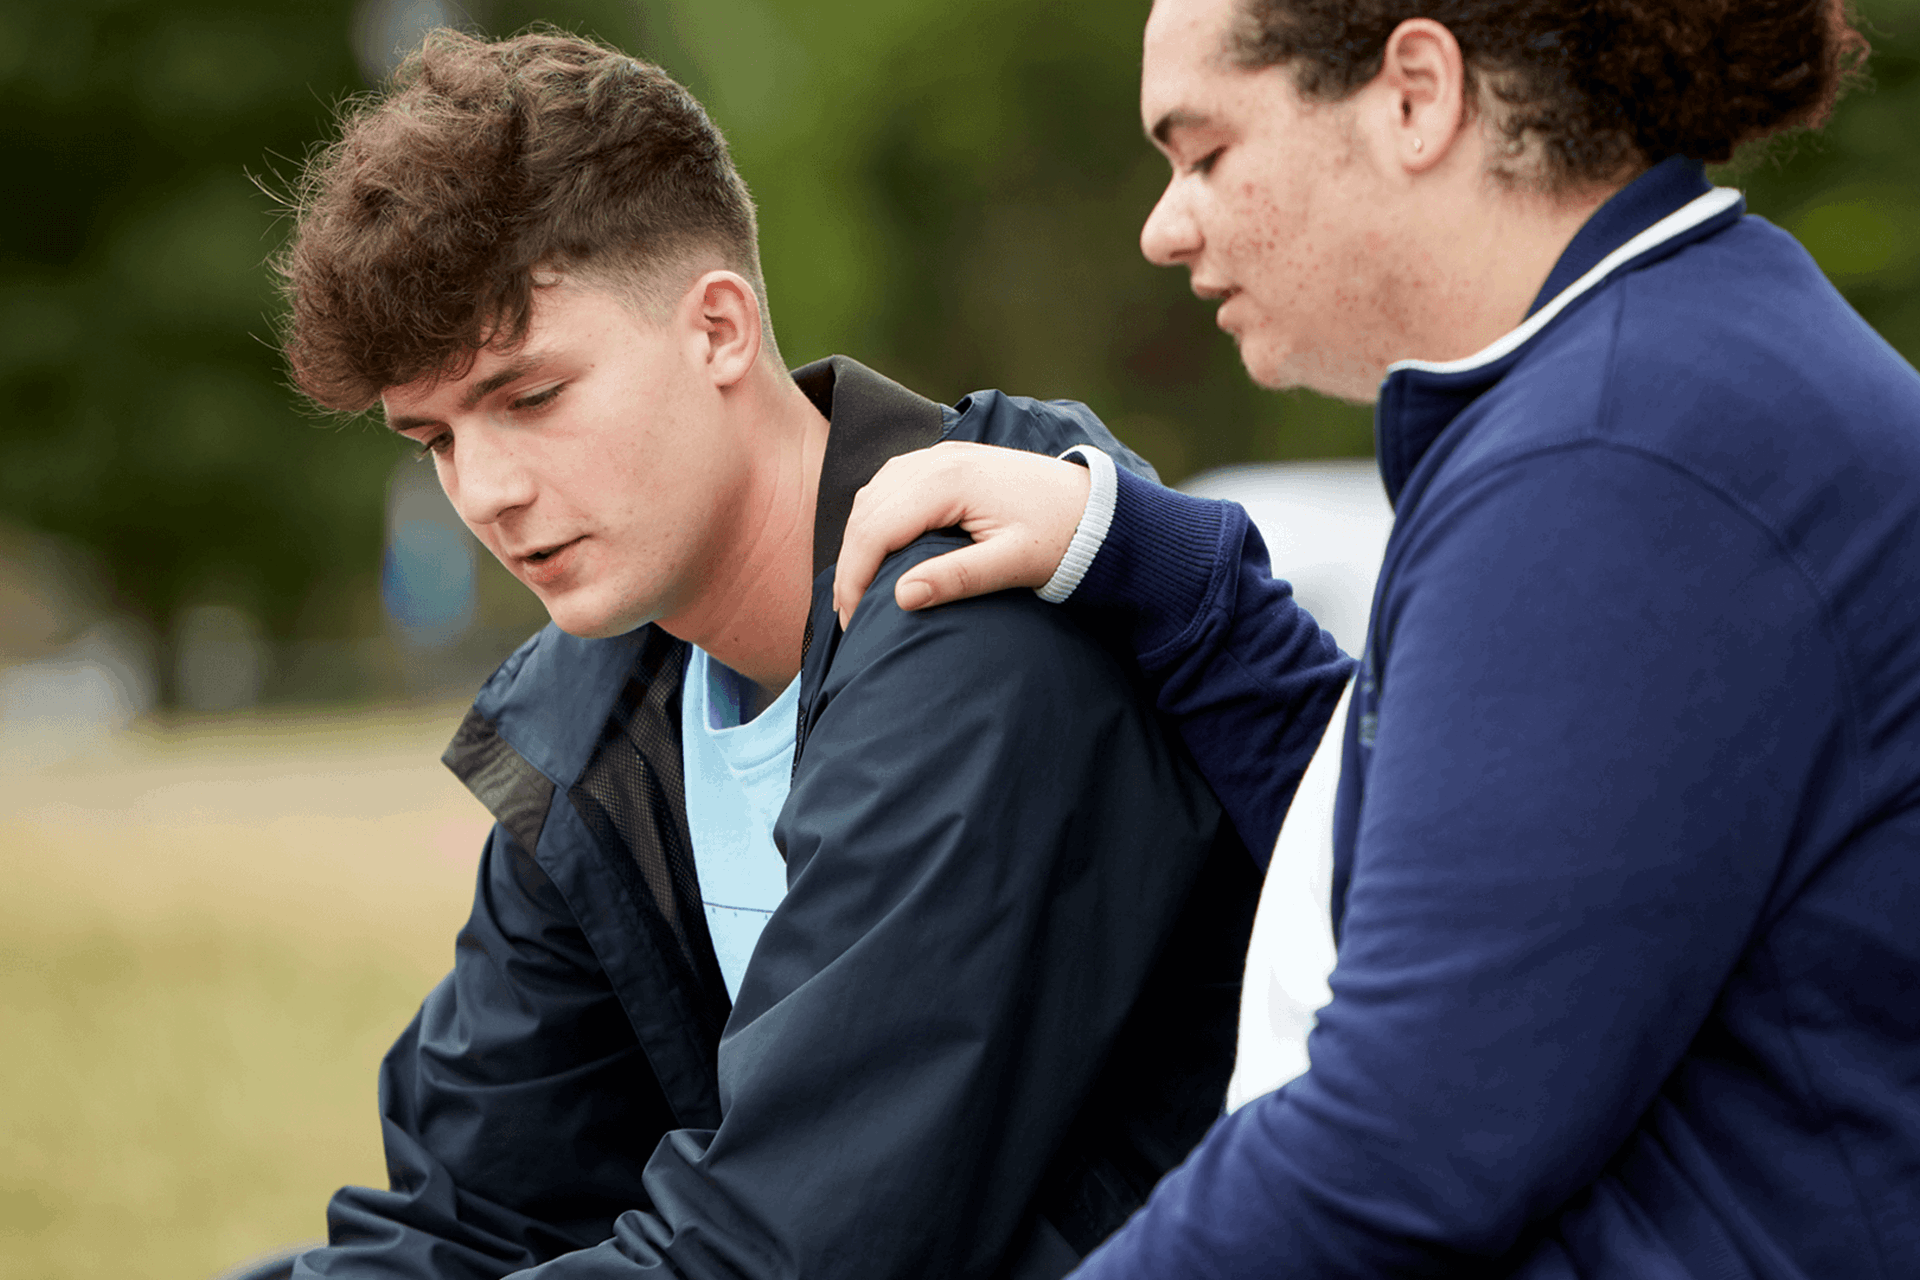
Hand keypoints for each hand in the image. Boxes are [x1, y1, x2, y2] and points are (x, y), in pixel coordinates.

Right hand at [833, 440, 1092, 629]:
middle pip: (867, 510)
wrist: (1098, 504)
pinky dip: (875, 518)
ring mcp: (940, 455)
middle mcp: (937, 459)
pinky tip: (880, 551)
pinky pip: (890, 485)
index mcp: (949, 481)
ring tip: (859, 588)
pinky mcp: (946, 460)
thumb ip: (958, 578)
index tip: (854, 621)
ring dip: (859, 539)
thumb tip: (901, 597)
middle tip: (850, 614)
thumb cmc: (1062, 536)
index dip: (855, 577)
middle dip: (850, 564)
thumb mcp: (1014, 564)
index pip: (876, 529)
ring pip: (872, 494)